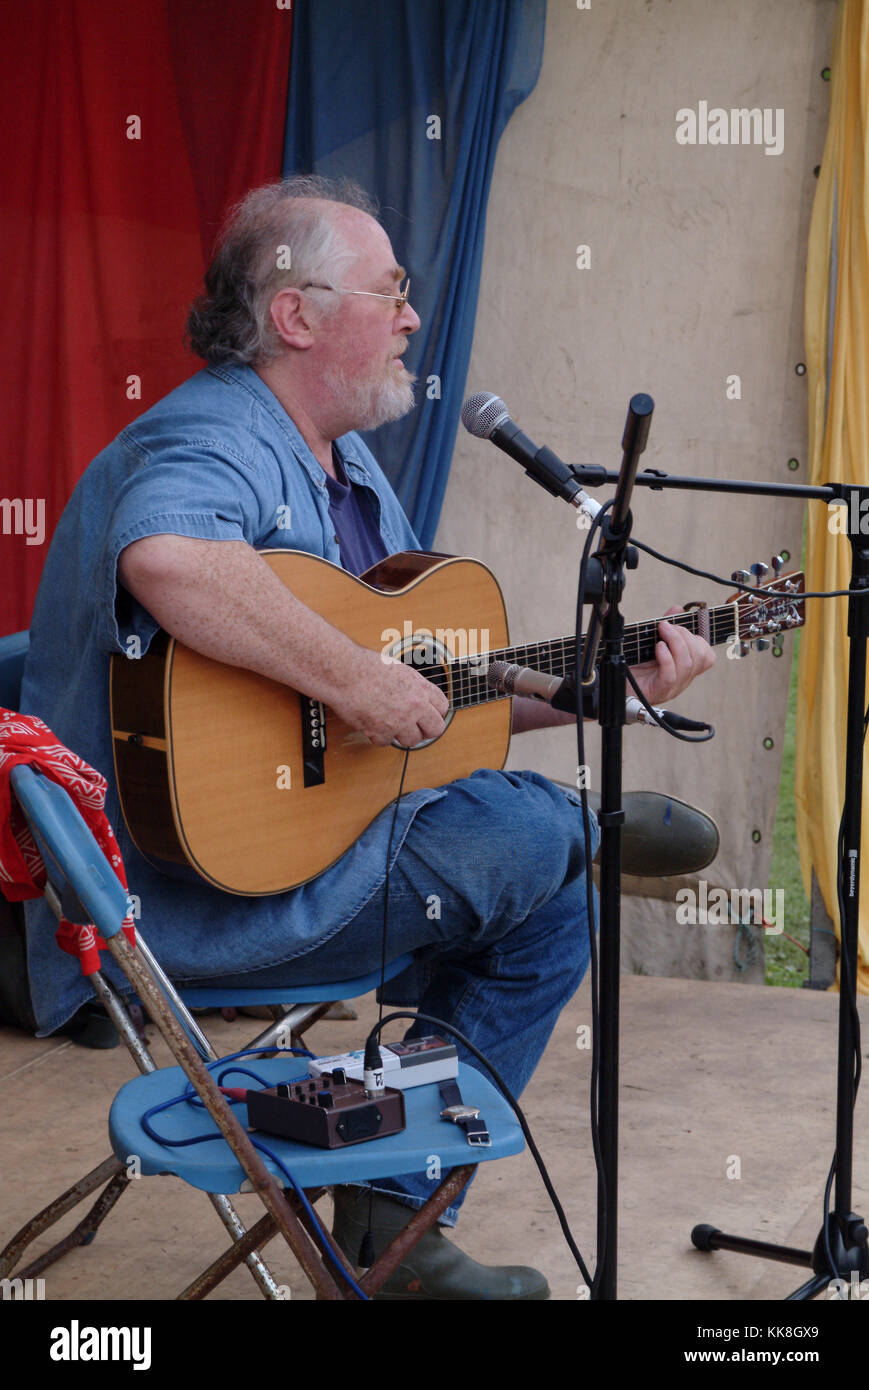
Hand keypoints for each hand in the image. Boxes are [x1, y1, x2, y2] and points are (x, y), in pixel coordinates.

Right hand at [330, 646, 448, 747]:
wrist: (344, 673)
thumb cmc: (365, 666)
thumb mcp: (399, 670)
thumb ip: (413, 686)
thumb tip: (418, 697)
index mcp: (420, 688)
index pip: (443, 707)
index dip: (436, 712)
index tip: (429, 714)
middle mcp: (414, 707)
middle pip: (435, 729)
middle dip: (427, 729)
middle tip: (417, 727)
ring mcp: (398, 721)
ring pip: (411, 740)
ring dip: (402, 734)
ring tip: (391, 723)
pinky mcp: (381, 732)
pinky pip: (386, 742)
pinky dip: (379, 736)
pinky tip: (374, 723)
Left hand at [629, 606, 714, 706]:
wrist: (613, 683)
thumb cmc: (633, 665)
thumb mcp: (651, 642)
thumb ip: (666, 627)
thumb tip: (677, 609)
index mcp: (683, 668)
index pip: (706, 657)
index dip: (698, 640)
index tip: (680, 627)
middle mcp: (681, 679)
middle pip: (699, 658)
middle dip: (685, 636)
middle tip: (666, 626)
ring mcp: (671, 687)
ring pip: (687, 665)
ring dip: (676, 642)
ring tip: (662, 631)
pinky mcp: (658, 691)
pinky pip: (670, 676)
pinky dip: (667, 658)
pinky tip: (658, 648)